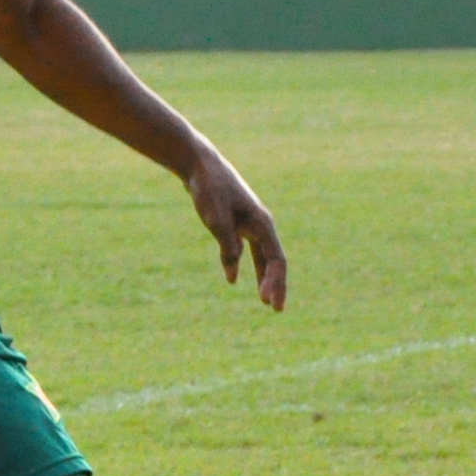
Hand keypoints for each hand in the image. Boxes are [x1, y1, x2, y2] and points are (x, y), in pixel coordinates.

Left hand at [184, 148, 287, 309]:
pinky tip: (232, 279)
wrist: (199, 165)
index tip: (266, 302)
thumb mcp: (216, 220)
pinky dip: (240, 264)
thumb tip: (234, 268)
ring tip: (264, 298)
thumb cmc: (209, 190)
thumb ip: (228, 246)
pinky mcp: (234, 221)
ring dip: (262, 277)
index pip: (276, 259)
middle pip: (273, 260)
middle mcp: (260, 224)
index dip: (274, 282)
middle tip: (275, 309)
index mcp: (262, 223)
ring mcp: (248, 222)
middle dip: (275, 285)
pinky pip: (243, 248)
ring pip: (260, 255)